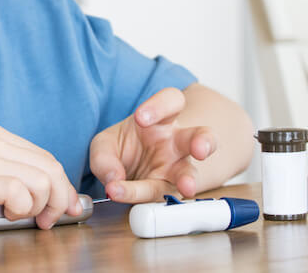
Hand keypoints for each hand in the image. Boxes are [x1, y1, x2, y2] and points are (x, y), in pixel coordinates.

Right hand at [0, 124, 83, 231]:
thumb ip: (1, 171)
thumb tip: (36, 194)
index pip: (45, 157)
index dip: (60, 185)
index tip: (63, 207)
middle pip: (51, 167)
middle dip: (59, 198)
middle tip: (47, 220)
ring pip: (42, 180)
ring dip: (39, 206)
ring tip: (18, 216)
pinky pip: (21, 191)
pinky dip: (22, 208)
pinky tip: (7, 214)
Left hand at [89, 87, 215, 202]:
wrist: (128, 172)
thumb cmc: (123, 148)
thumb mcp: (105, 145)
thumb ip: (104, 157)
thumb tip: (113, 179)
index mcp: (163, 120)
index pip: (171, 101)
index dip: (160, 106)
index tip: (141, 118)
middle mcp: (176, 144)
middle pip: (201, 136)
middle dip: (203, 141)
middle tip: (199, 149)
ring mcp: (176, 170)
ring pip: (190, 172)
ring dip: (189, 180)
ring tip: (187, 187)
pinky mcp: (168, 192)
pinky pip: (164, 197)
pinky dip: (151, 201)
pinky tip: (141, 206)